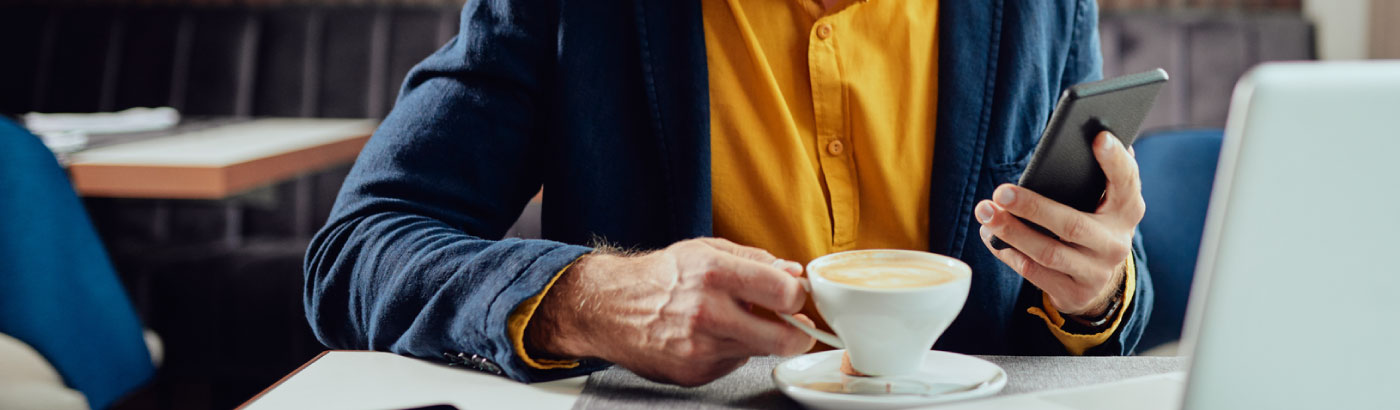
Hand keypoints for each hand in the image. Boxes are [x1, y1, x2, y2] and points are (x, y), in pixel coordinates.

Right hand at [526, 238, 815, 385]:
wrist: (610, 307)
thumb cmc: (660, 276)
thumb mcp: (706, 250)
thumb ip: (755, 260)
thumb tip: (794, 273)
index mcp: (714, 273)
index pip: (786, 293)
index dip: (799, 296)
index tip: (796, 296)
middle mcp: (708, 313)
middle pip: (785, 338)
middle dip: (798, 333)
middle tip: (795, 326)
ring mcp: (701, 348)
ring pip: (761, 352)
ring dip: (760, 338)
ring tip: (738, 321)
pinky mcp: (695, 373)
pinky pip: (733, 363)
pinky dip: (731, 350)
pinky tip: (711, 336)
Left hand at [974, 131, 1143, 316]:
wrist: (1096, 281)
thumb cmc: (1090, 223)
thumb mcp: (1100, 203)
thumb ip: (1092, 177)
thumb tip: (1087, 135)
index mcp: (1128, 210)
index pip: (1127, 182)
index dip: (1115, 160)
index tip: (1099, 136)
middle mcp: (1116, 243)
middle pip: (1072, 225)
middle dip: (1033, 207)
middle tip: (1000, 191)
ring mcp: (1096, 272)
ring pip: (1047, 252)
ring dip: (1011, 231)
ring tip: (985, 212)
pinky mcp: (1074, 294)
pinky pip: (1034, 273)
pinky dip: (1008, 253)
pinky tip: (990, 236)